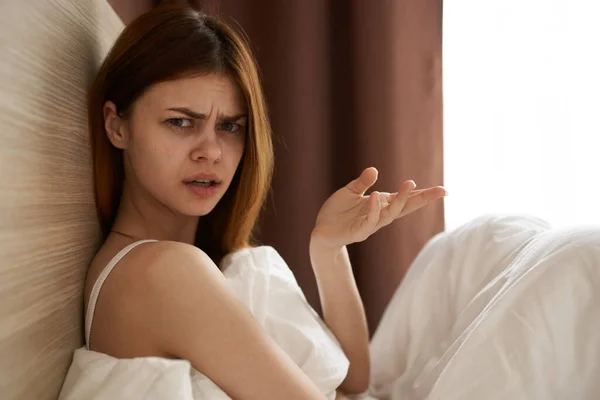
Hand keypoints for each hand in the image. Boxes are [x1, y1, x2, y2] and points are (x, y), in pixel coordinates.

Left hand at [311, 167, 446, 248]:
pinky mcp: (358, 232)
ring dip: (400, 200)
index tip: (443, 191)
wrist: (322, 231)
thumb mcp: (350, 192)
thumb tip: (374, 169)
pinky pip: (369, 221)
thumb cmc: (337, 212)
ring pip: (390, 214)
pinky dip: (374, 209)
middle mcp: (380, 215)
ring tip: (409, 185)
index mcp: (381, 205)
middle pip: (406, 208)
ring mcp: (370, 224)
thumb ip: (362, 182)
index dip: (423, 196)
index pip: (406, 200)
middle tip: (440, 191)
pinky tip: (376, 197)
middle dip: (422, 199)